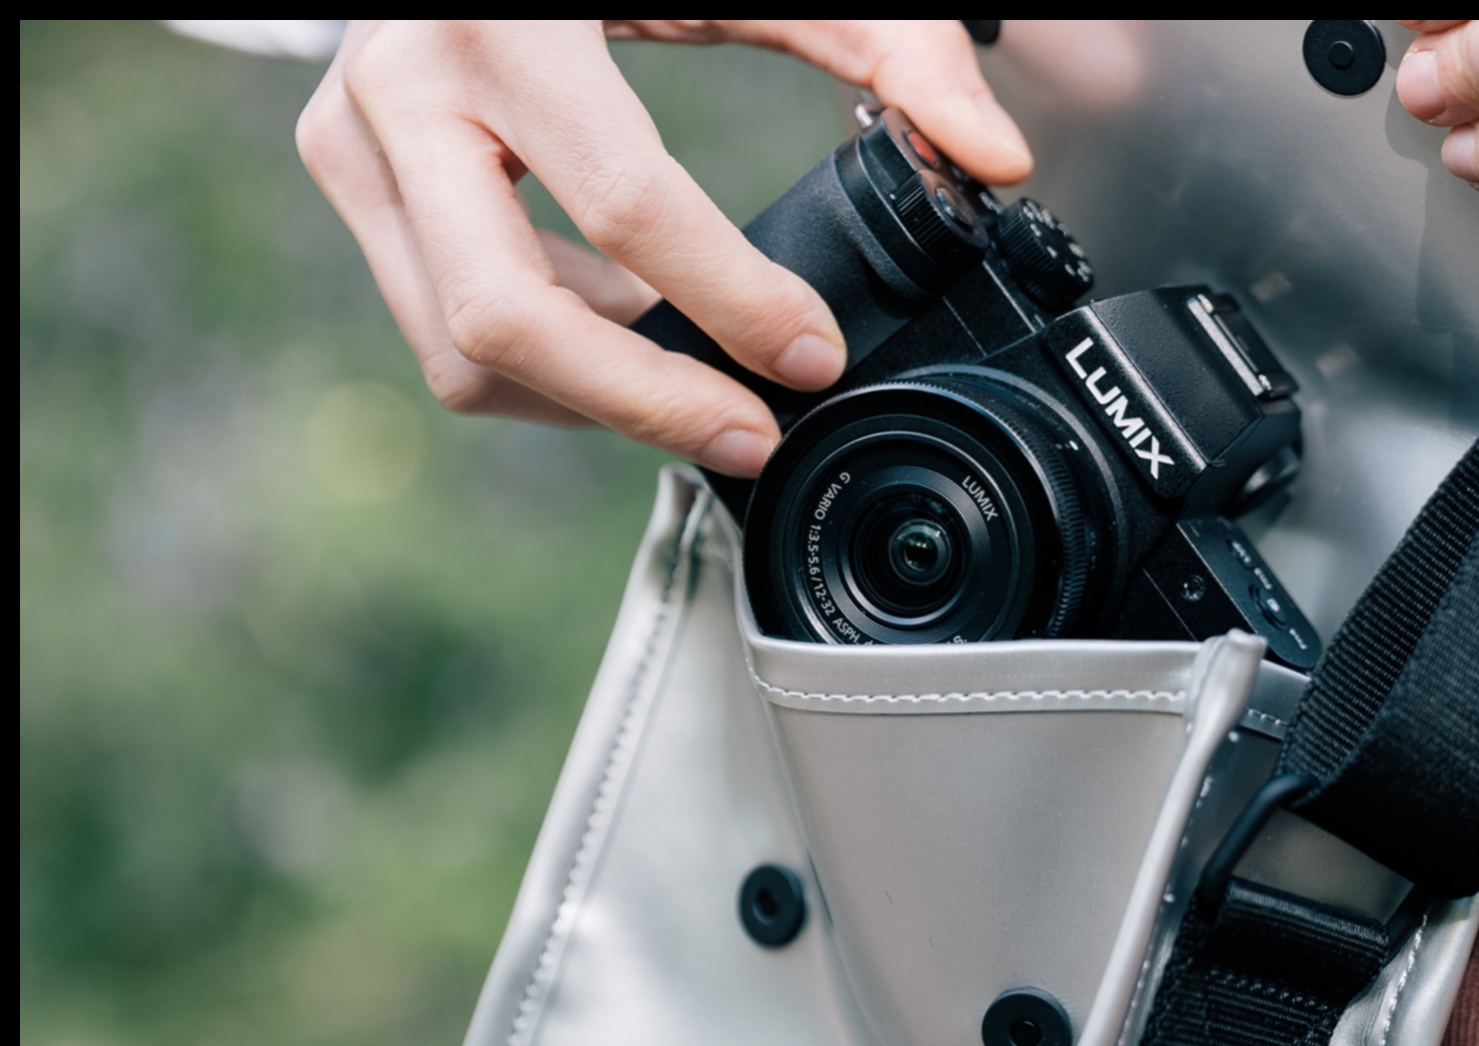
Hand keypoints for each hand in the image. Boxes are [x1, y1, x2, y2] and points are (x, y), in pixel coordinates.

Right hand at [297, 21, 1031, 473]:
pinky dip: (551, 360)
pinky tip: (633, 330)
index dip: (734, 303)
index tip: (816, 357)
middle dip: (644, 406)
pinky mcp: (348, 177)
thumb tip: (996, 160)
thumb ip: (900, 46)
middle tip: (752, 436)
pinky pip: (445, 329)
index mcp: (505, 13)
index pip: (626, 203)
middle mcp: (400, 79)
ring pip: (464, 351)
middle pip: (508, 320)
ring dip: (595, 396)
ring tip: (703, 384)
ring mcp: (352, 137)